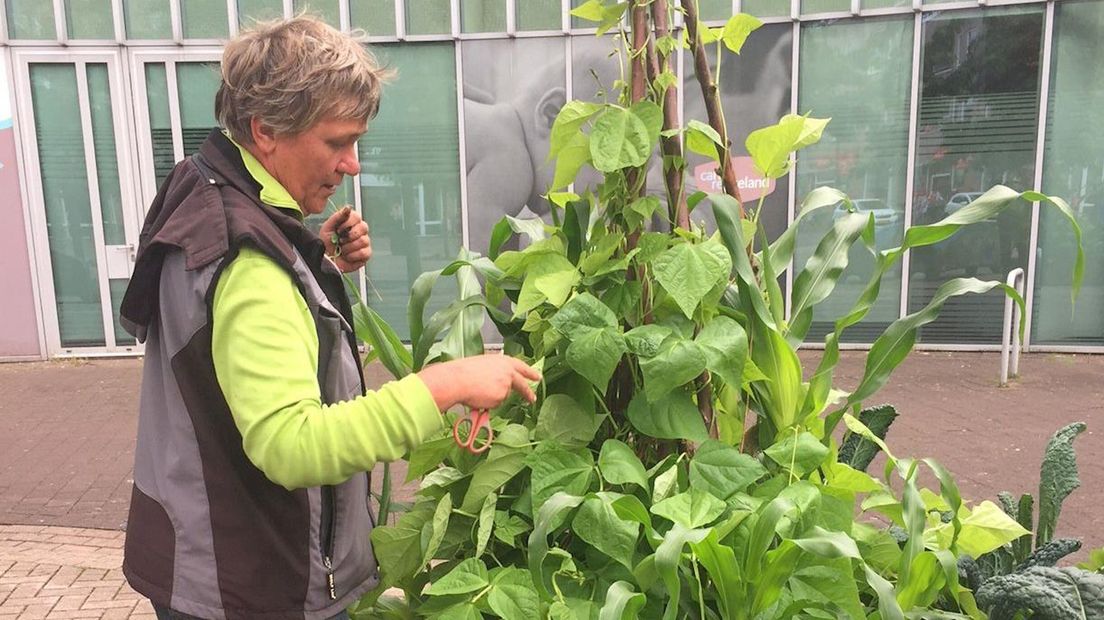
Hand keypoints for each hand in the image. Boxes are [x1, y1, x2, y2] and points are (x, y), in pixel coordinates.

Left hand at [320, 206, 371, 272]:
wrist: (325, 260)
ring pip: (363, 240)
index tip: (338, 230)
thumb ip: (337, 217)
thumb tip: (348, 208)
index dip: (347, 223)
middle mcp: (360, 231)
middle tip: (340, 241)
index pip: (357, 216)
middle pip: (363, 227)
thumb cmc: (326, 244)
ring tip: (341, 250)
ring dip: (348, 247)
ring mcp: (365, 242)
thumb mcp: (327, 228)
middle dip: (349, 236)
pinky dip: (352, 256)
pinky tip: (347, 257)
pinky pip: (364, 252)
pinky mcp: (367, 254)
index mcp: (351, 222)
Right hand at [417, 354, 541, 411]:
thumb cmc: (465, 371)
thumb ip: (495, 371)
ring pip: (503, 395)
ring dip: (494, 396)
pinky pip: (495, 403)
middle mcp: (508, 372)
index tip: (537, 377)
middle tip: (532, 399)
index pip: (521, 367)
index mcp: (504, 361)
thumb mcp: (484, 364)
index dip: (530, 372)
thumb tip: (497, 381)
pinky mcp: (501, 397)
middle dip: (528, 393)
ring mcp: (506, 386)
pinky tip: (479, 396)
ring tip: (479, 391)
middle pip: (522, 385)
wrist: (458, 379)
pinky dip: (488, 402)